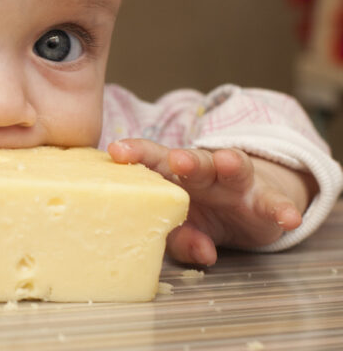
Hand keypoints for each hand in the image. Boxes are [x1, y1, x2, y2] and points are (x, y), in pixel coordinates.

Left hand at [108, 139, 315, 265]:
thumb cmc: (202, 215)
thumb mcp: (186, 230)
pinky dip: (282, 209)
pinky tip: (288, 218)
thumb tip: (201, 253)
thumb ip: (183, 240)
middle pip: (193, 160)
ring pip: (233, 168)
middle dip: (185, 159)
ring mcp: (236, 183)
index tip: (116, 151)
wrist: (246, 210)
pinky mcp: (265, 199)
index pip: (152, 160)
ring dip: (229, 163)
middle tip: (176, 160)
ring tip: (227, 162)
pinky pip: (275, 203)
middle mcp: (205, 174)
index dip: (135, 153)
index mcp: (175, 177)